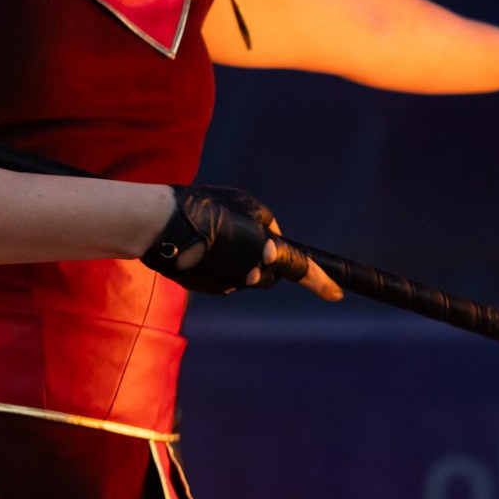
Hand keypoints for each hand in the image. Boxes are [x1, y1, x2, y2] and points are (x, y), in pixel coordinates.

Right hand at [143, 184, 343, 299]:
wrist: (160, 226)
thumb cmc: (205, 207)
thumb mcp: (245, 203)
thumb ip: (265, 223)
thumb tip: (272, 239)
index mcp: (265, 250)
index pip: (300, 269)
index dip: (321, 283)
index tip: (338, 295)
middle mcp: (251, 274)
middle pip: (268, 273)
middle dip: (264, 259)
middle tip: (242, 232)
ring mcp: (228, 285)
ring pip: (244, 276)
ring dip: (238, 259)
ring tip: (213, 234)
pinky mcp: (207, 289)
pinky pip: (222, 277)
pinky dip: (218, 264)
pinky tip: (200, 246)